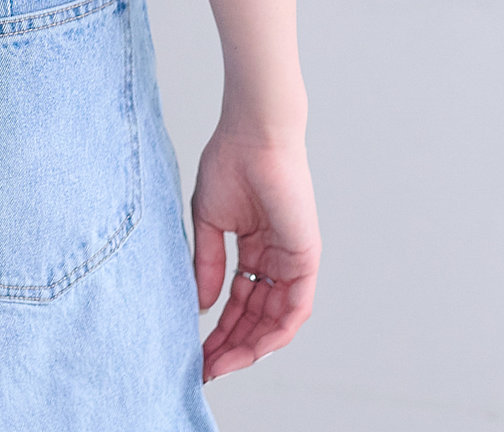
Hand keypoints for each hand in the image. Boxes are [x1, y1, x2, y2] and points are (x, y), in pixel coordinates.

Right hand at [191, 123, 320, 380]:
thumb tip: (202, 308)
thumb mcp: (209, 222)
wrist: (251, 135)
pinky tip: (252, 347)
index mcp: (253, 249)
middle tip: (206, 367)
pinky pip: (295, 307)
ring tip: (221, 363)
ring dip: (249, 346)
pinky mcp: (306, 257)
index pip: (238, 302)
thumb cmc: (229, 163)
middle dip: (230, 345)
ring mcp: (291, 260)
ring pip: (274, 320)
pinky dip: (276, 331)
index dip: (218, 330)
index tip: (197, 352)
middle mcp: (274, 260)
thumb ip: (208, 264)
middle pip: (254, 317)